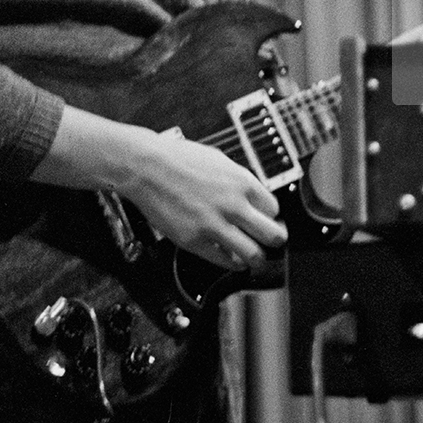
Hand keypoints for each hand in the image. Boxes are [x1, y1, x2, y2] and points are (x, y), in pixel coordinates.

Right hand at [116, 129, 287, 270]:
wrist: (148, 167)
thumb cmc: (180, 159)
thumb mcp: (221, 161)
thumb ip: (240, 182)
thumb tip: (253, 197)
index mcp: (243, 182)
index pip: (275, 209)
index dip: (272, 217)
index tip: (268, 221)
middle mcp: (234, 205)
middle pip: (273, 235)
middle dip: (275, 241)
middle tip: (270, 244)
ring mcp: (215, 225)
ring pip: (253, 254)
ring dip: (257, 259)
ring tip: (255, 259)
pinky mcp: (194, 241)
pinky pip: (224, 260)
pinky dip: (232, 263)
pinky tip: (231, 259)